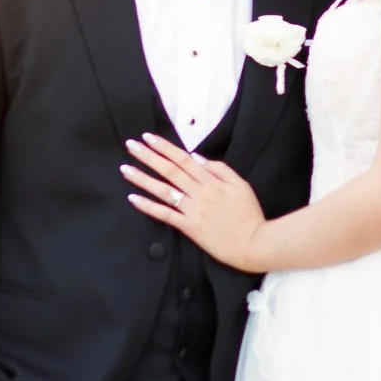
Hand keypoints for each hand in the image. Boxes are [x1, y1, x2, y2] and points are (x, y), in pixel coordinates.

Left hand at [123, 134, 268, 272]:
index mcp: (212, 181)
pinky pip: (166, 215)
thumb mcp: (241, 185)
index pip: (184, 159)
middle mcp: (200, 193)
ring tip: (125, 169)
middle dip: (149, 156)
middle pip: (170, 171)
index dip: (165, 147)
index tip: (149, 138)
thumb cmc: (249, 214)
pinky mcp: (190, 228)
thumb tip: (197, 157)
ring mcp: (193, 211)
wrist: (254, 243)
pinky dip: (148, 206)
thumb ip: (220, 169)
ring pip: (164, 191)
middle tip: (131, 145)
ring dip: (143, 179)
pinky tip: (133, 198)